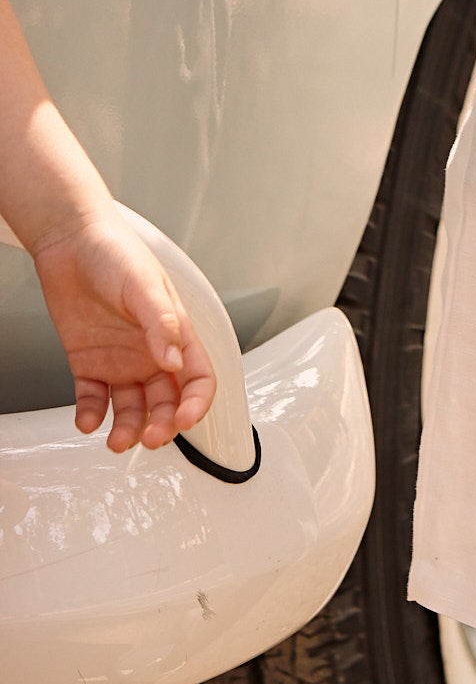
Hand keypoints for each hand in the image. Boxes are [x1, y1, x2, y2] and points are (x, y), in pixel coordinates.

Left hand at [30, 209, 217, 452]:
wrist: (69, 242)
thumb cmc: (115, 252)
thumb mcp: (143, 284)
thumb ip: (162, 323)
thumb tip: (174, 363)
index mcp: (175, 333)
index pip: (198, 378)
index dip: (196, 403)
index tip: (184, 420)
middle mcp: (150, 352)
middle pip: (167, 402)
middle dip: (162, 425)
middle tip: (148, 437)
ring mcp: (119, 361)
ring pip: (132, 409)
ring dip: (127, 429)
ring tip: (115, 440)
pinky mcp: (89, 364)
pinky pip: (93, 400)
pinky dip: (92, 416)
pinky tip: (88, 420)